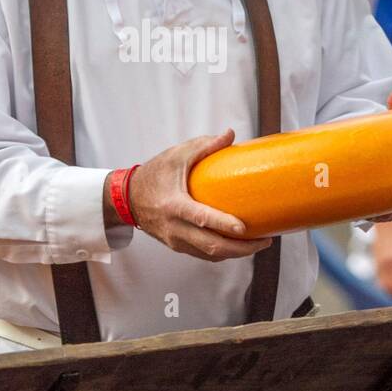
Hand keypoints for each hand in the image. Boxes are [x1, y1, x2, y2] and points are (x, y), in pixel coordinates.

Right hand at [123, 129, 272, 261]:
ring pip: (210, 255)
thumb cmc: (153, 174)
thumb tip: (230, 135)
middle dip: (241, 249)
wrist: (126, 198)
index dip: (223, 225)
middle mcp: (175, 228)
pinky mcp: (178, 246)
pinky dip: (224, 253)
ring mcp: (176, 241)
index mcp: (174, 205)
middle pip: (212, 246)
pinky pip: (204, 255)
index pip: (201, 219)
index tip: (245, 228)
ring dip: (236, 254)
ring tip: (258, 244)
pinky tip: (239, 246)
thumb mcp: (176, 156)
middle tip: (264, 240)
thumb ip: (203, 146)